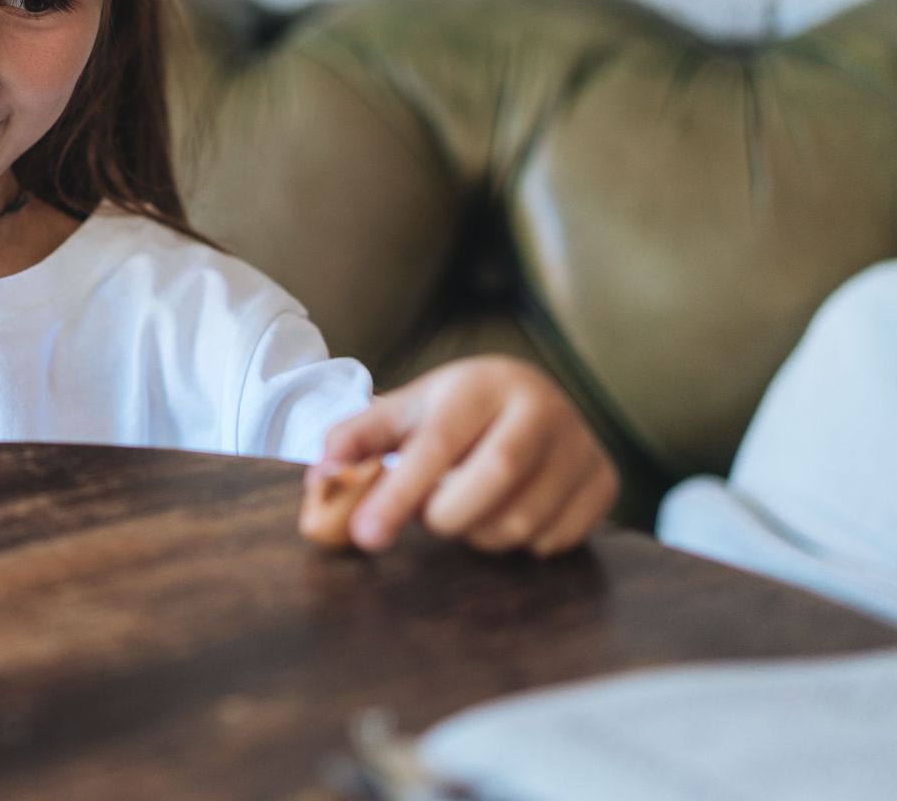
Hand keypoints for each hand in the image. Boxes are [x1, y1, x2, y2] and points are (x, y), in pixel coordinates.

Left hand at [318, 355, 618, 556]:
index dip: (398, 494)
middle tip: (427, 518)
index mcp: (483, 384)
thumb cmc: (452, 412)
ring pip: (522, 521)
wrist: (522, 396)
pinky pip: (556, 540)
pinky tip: (506, 512)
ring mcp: (581, 444)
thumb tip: (322, 475)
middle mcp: (542, 407)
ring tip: (465, 507)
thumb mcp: (403, 412)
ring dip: (479, 533)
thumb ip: (357, 438)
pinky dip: (520, 543)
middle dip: (445, 516)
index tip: (364, 536)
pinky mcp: (605, 480)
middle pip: (492, 482)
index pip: (438, 445)